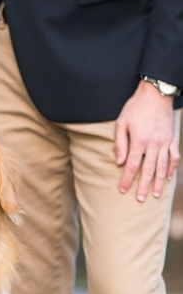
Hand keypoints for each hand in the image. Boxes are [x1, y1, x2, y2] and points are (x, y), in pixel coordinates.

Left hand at [115, 80, 179, 200]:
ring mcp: (165, 141)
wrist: (157, 93)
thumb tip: (119, 162)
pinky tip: (169, 177)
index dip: (127, 180)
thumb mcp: (121, 123)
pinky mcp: (172, 138)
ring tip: (157, 195)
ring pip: (163, 166)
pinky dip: (172, 168)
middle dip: (144, 186)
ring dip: (160, 181)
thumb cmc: (135, 108)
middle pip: (148, 170)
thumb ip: (119, 144)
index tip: (123, 190)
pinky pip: (174, 156)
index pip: (131, 166)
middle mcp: (154, 143)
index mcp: (139, 141)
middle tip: (140, 199)